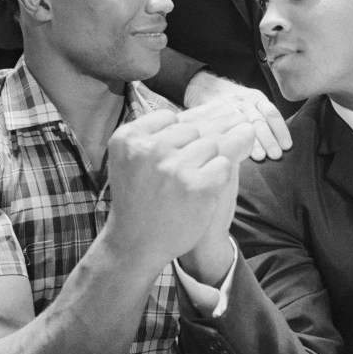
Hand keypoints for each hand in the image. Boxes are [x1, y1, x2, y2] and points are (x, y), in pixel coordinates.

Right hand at [106, 109, 249, 266]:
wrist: (136, 244)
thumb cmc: (139, 197)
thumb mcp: (132, 158)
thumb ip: (158, 132)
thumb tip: (213, 109)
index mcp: (128, 137)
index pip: (171, 118)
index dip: (176, 139)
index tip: (166, 161)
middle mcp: (149, 149)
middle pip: (194, 129)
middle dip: (192, 150)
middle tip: (175, 178)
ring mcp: (175, 167)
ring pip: (212, 145)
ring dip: (206, 164)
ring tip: (186, 186)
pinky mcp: (198, 185)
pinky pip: (223, 164)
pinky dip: (218, 178)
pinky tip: (200, 193)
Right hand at [185, 71, 291, 160]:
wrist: (203, 85)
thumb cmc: (232, 99)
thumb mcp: (249, 100)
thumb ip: (261, 117)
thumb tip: (279, 142)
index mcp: (257, 98)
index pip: (272, 114)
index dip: (281, 130)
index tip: (287, 145)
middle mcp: (245, 101)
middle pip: (260, 121)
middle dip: (269, 140)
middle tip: (276, 155)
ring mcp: (229, 107)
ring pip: (244, 125)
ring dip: (253, 142)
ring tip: (261, 157)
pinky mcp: (216, 113)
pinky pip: (226, 127)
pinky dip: (234, 139)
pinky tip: (238, 151)